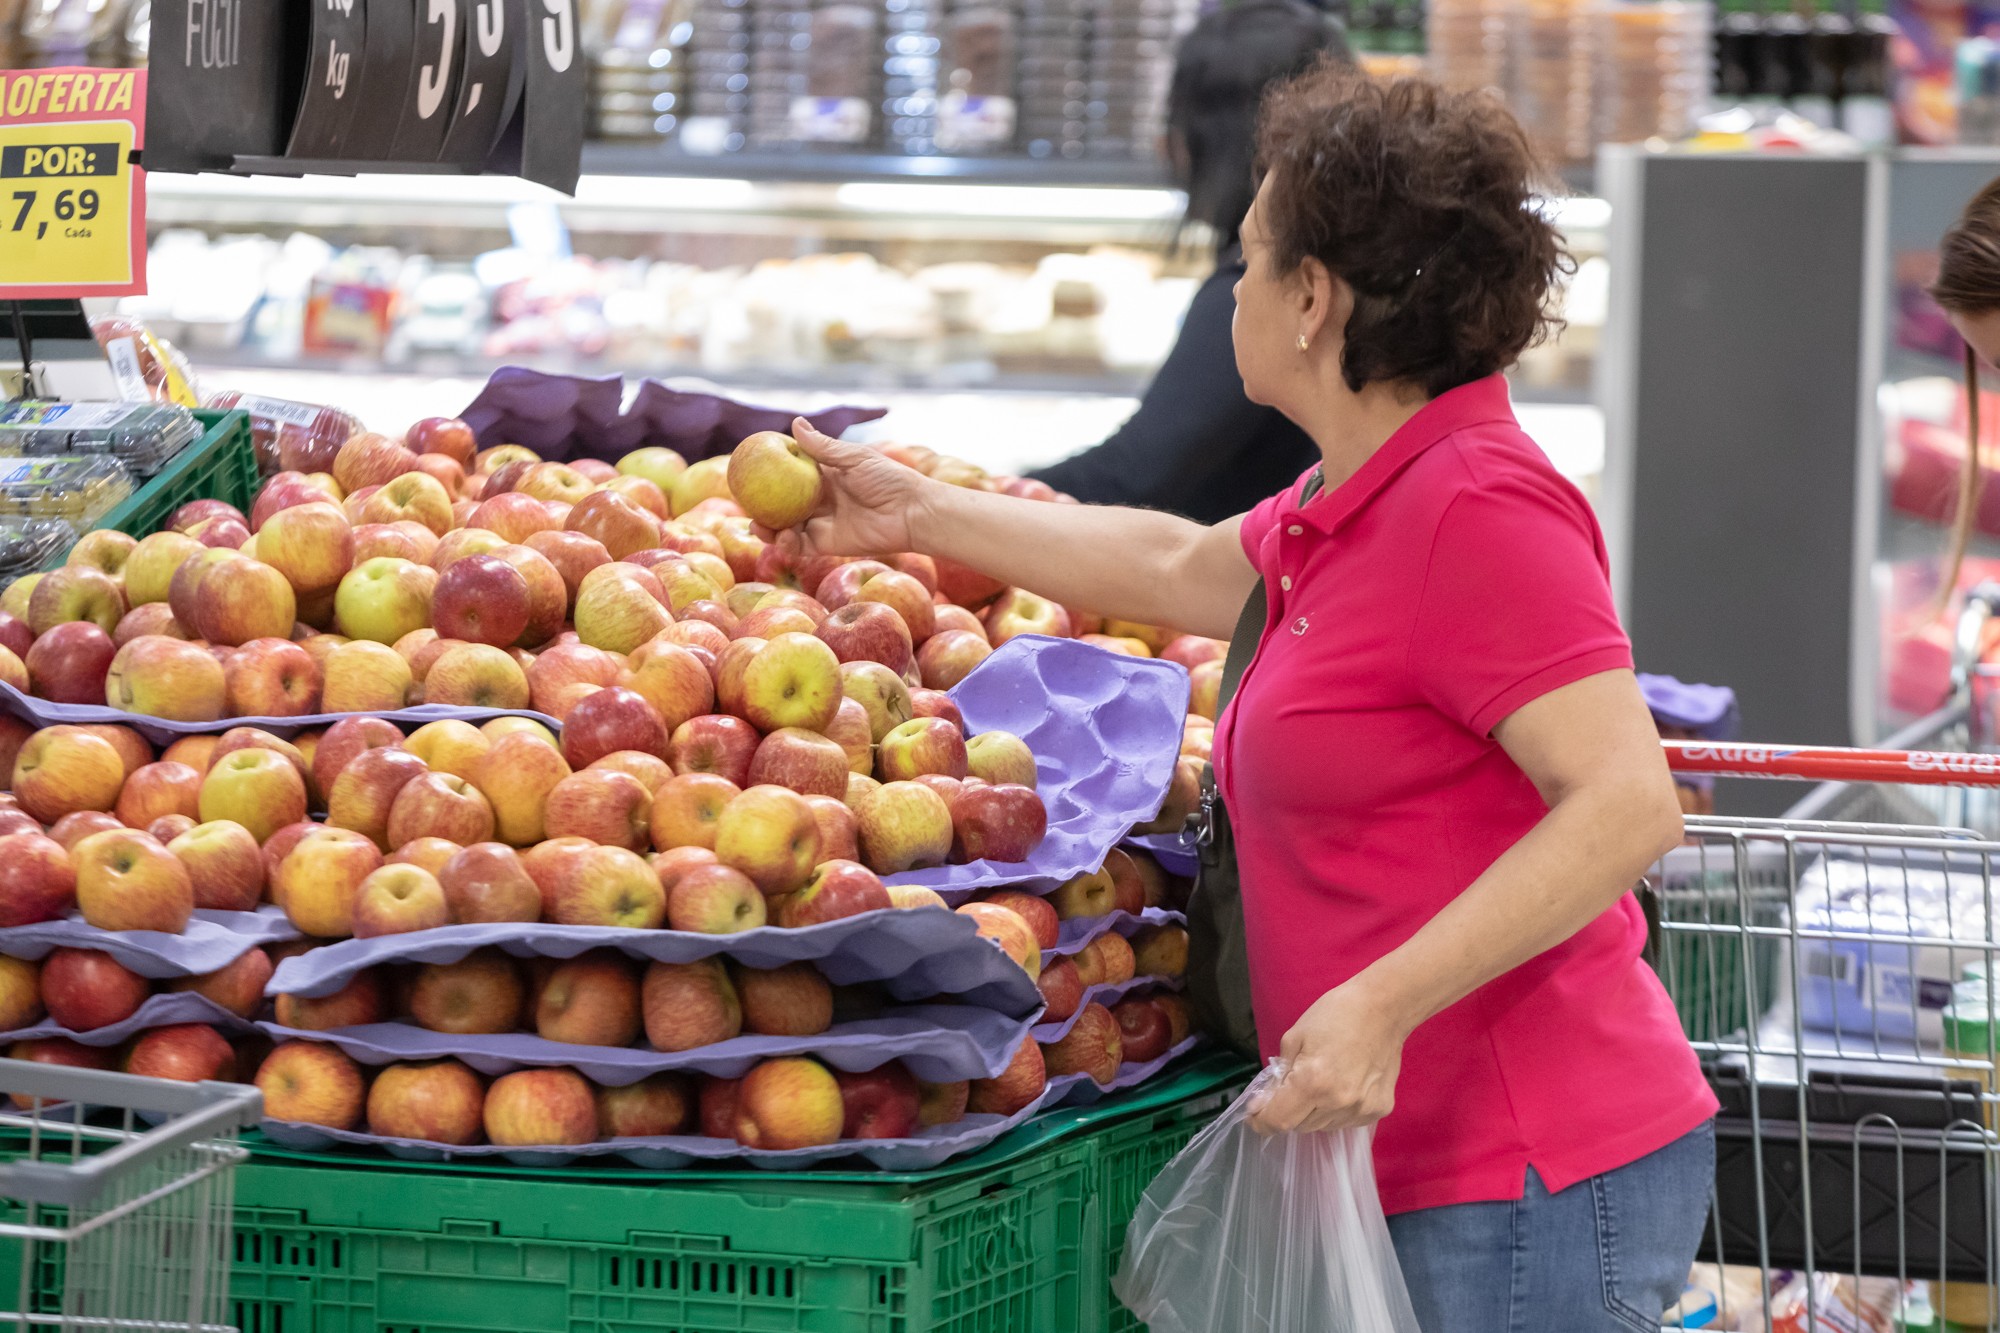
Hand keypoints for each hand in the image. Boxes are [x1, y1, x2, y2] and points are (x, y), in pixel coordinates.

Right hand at [762, 418, 933, 560]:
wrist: (911, 512)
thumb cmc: (889, 479)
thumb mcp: (854, 458)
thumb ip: (823, 447)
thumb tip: (794, 423)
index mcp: (824, 476)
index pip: (790, 473)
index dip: (769, 472)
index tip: (747, 467)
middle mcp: (819, 500)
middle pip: (782, 503)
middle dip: (761, 505)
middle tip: (743, 502)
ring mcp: (821, 522)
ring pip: (786, 526)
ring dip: (769, 528)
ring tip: (756, 526)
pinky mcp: (827, 544)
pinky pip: (800, 545)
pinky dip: (787, 543)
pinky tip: (782, 536)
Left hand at [1247, 979, 1408, 1134]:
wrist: (1384, 1009)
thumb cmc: (1335, 1014)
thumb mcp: (1294, 1038)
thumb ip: (1277, 1076)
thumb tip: (1262, 1104)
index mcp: (1312, 1082)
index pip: (1279, 1120)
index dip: (1261, 1122)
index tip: (1255, 1115)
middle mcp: (1337, 1103)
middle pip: (1300, 1125)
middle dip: (1289, 1111)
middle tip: (1292, 1087)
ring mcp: (1361, 1110)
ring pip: (1323, 1126)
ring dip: (1314, 1112)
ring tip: (1322, 1082)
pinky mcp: (1378, 1110)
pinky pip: (1346, 1121)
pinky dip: (1337, 1110)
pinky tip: (1343, 1085)